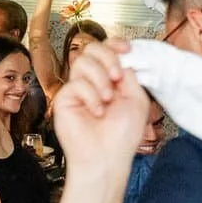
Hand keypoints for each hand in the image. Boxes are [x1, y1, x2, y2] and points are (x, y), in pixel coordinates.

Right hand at [50, 39, 150, 171]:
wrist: (106, 158)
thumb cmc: (122, 135)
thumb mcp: (137, 99)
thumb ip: (130, 75)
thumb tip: (122, 57)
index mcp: (110, 79)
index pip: (107, 50)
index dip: (115, 44)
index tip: (127, 49)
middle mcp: (92, 81)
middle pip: (91, 49)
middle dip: (108, 57)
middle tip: (117, 77)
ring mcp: (77, 89)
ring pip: (82, 62)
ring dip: (100, 78)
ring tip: (108, 99)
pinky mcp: (64, 99)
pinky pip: (76, 84)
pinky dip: (91, 96)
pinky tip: (97, 112)